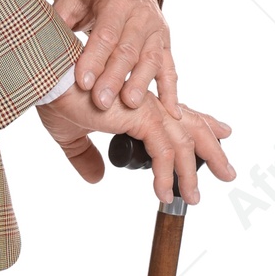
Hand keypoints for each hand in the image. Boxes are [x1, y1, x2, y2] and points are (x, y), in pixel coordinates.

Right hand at [37, 82, 234, 206]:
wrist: (47, 78)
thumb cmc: (56, 95)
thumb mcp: (71, 134)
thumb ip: (86, 156)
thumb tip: (97, 178)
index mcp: (137, 103)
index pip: (177, 117)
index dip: (201, 126)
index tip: (221, 134)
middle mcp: (148, 103)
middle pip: (191, 128)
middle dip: (212, 151)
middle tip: (227, 172)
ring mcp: (146, 109)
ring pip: (183, 144)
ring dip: (192, 173)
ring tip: (195, 198)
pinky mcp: (139, 118)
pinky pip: (163, 152)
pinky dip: (167, 176)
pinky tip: (164, 194)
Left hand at [52, 0, 176, 111]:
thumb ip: (60, 19)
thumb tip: (43, 43)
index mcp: (115, 2)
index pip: (105, 34)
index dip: (94, 58)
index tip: (82, 82)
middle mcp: (140, 15)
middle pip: (128, 50)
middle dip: (114, 78)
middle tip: (101, 102)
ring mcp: (156, 30)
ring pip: (150, 60)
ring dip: (141, 84)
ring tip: (131, 106)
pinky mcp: (165, 43)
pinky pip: (169, 68)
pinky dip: (171, 91)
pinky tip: (170, 113)